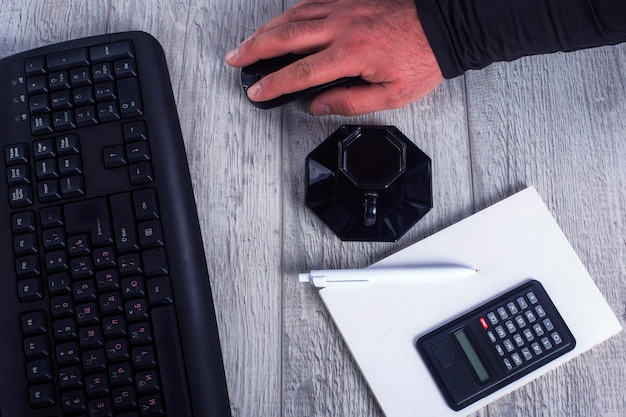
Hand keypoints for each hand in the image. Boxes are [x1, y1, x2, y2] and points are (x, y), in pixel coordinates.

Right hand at [225, 0, 443, 115]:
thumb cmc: (423, 58)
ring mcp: (345, 7)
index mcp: (352, 53)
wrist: (444, 24)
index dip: (274, 83)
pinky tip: (281, 20)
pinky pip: (311, 1)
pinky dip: (290, 11)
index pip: (301, 71)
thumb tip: (319, 105)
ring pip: (294, 15)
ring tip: (249, 42)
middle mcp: (342, 26)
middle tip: (235, 58)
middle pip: (286, 36)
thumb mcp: (393, 94)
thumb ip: (351, 101)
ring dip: (267, 29)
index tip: (256, 91)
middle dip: (255, 48)